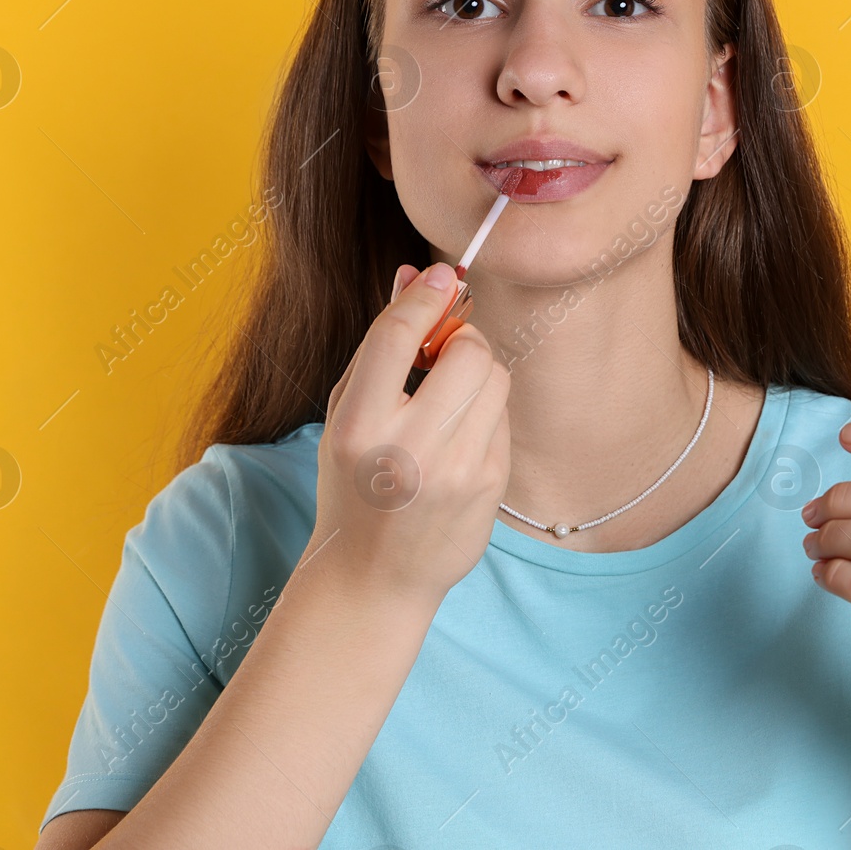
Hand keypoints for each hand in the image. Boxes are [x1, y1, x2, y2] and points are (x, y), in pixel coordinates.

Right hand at [307, 261, 510, 609]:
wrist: (374, 575)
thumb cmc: (354, 482)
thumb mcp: (347, 414)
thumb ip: (380, 346)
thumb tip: (416, 275)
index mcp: (359, 427)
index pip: (397, 338)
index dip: (424, 296)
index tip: (441, 274)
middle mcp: (408, 449)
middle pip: (465, 352)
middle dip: (461, 339)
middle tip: (444, 353)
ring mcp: (456, 471)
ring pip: (494, 378)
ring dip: (477, 374)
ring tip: (449, 400)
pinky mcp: (489, 486)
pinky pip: (503, 417)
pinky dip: (485, 413)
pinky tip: (458, 440)